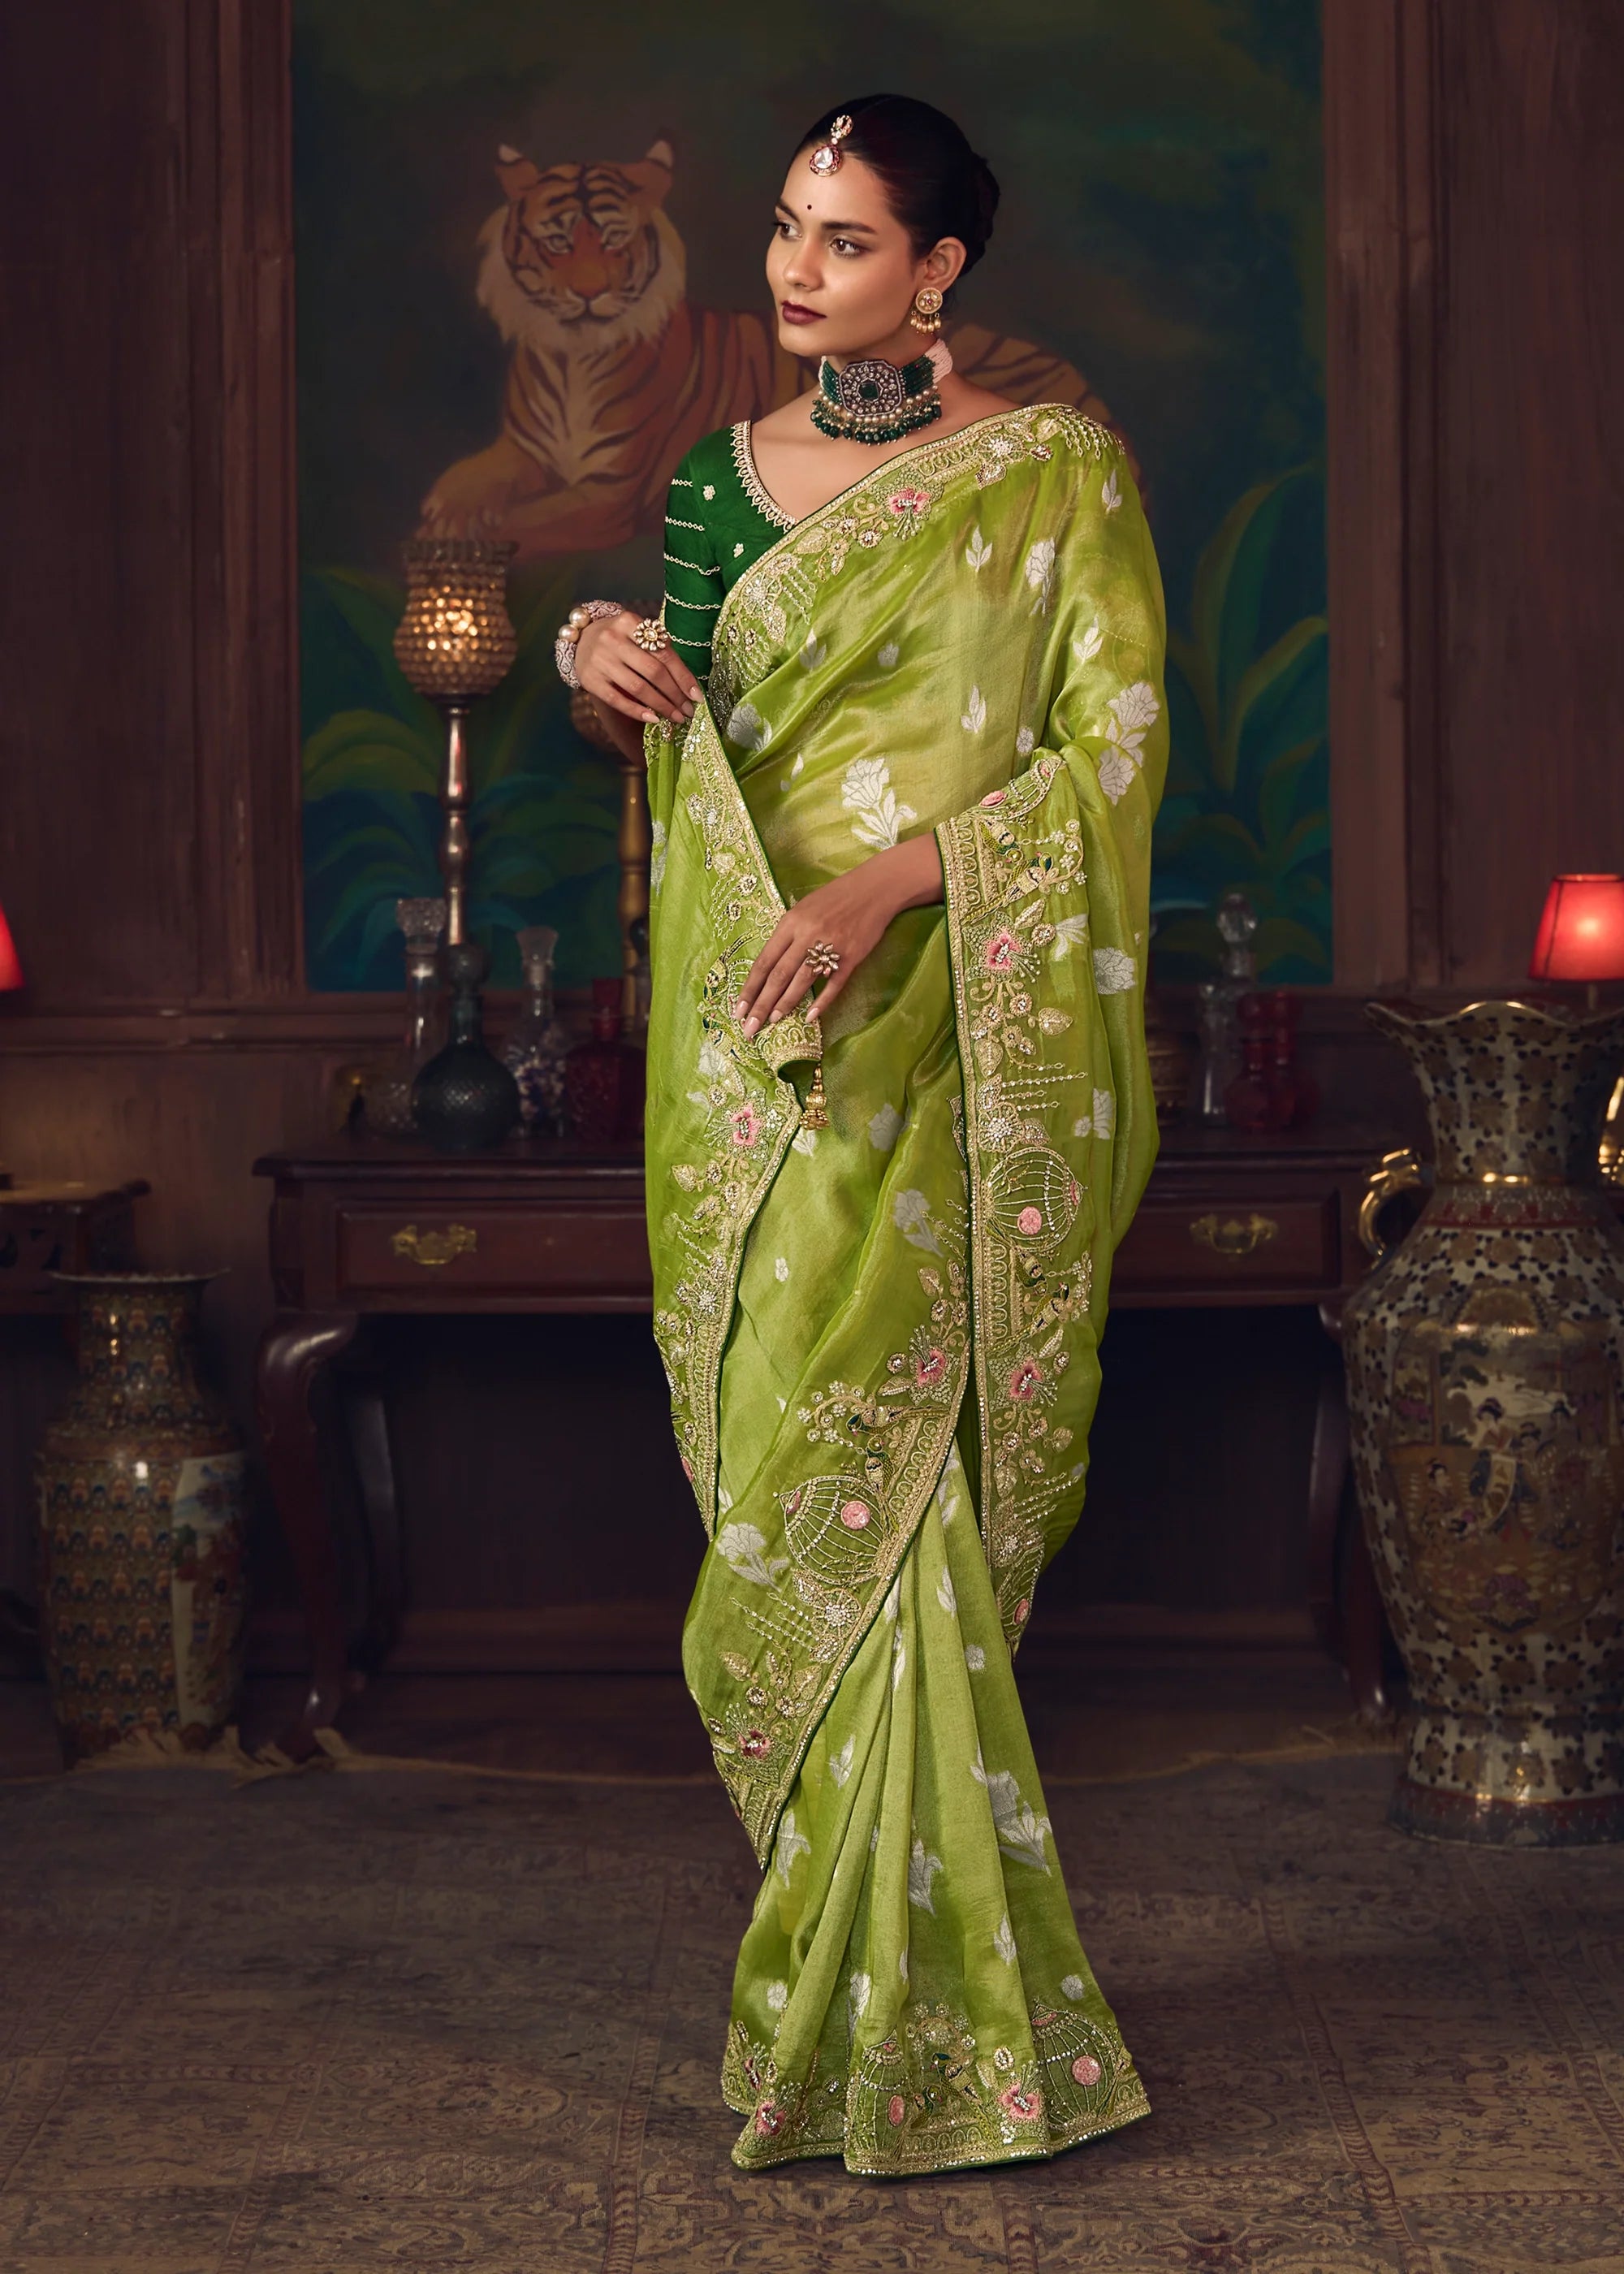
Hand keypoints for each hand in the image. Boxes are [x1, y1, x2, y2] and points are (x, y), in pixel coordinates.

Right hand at [577, 612, 699, 725]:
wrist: (580, 639)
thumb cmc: (619, 638)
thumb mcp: (636, 632)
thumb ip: (659, 649)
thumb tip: (688, 685)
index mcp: (629, 622)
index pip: (664, 652)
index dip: (683, 676)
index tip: (696, 695)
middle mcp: (613, 639)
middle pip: (653, 671)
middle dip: (675, 694)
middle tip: (688, 711)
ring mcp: (600, 660)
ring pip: (638, 688)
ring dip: (661, 706)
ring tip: (676, 717)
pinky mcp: (590, 680)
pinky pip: (617, 700)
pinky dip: (637, 711)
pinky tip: (653, 718)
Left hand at [735, 835, 943, 1034]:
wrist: (874, 889)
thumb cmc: (834, 898)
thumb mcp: (803, 909)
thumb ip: (787, 935)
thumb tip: (770, 966)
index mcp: (790, 922)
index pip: (764, 961)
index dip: (750, 988)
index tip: (737, 1009)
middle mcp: (807, 935)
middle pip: (778, 975)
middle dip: (761, 1004)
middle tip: (749, 1028)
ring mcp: (830, 946)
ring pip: (802, 981)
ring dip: (786, 1004)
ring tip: (773, 1021)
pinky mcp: (851, 956)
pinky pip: (834, 984)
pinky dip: (822, 1001)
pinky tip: (810, 1016)